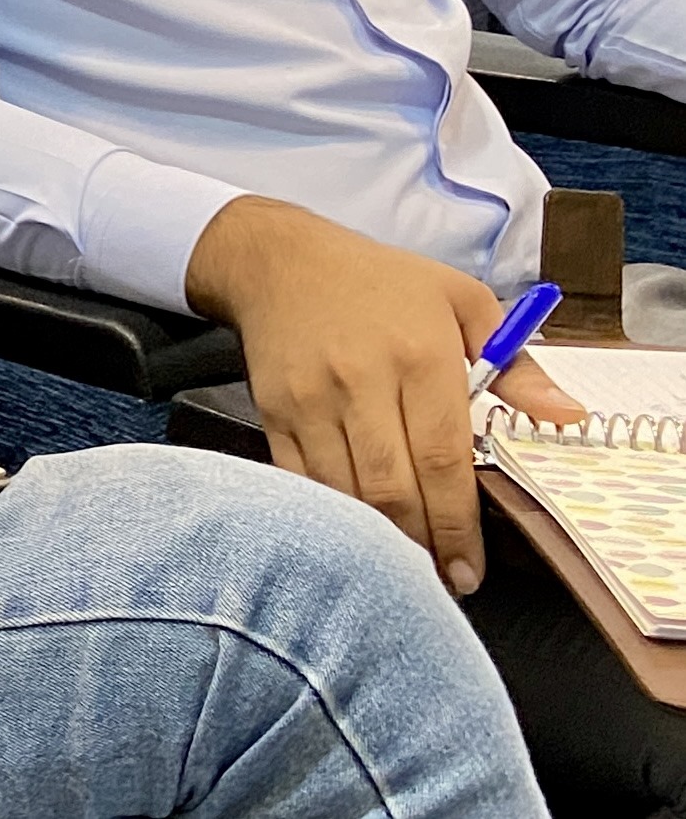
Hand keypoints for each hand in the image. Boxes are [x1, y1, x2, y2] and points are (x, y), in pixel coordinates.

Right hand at [185, 197, 583, 592]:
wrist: (282, 262)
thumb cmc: (381, 283)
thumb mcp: (460, 301)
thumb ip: (516, 366)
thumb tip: (567, 415)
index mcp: (419, 355)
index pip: (444, 461)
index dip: (459, 527)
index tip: (471, 569)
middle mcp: (363, 379)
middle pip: (395, 490)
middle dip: (423, 546)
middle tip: (443, 578)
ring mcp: (312, 398)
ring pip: (347, 494)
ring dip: (379, 539)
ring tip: (405, 562)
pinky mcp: (274, 411)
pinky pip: (302, 481)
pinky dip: (331, 515)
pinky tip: (355, 532)